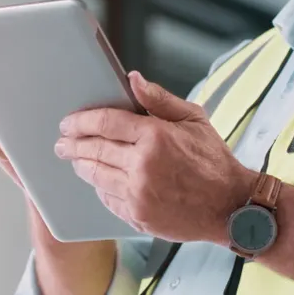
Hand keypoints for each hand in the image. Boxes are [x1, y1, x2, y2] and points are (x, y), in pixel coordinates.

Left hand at [55, 71, 256, 242]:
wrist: (232, 207)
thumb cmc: (214, 161)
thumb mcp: (194, 119)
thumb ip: (159, 99)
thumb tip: (132, 79)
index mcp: (155, 136)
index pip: (105, 122)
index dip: (80, 121)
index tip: (67, 123)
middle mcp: (143, 165)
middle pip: (94, 150)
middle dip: (72, 144)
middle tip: (61, 143)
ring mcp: (139, 193)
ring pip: (96, 176)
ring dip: (81, 165)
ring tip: (75, 159)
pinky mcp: (139, 215)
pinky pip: (108, 199)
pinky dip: (100, 188)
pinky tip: (98, 180)